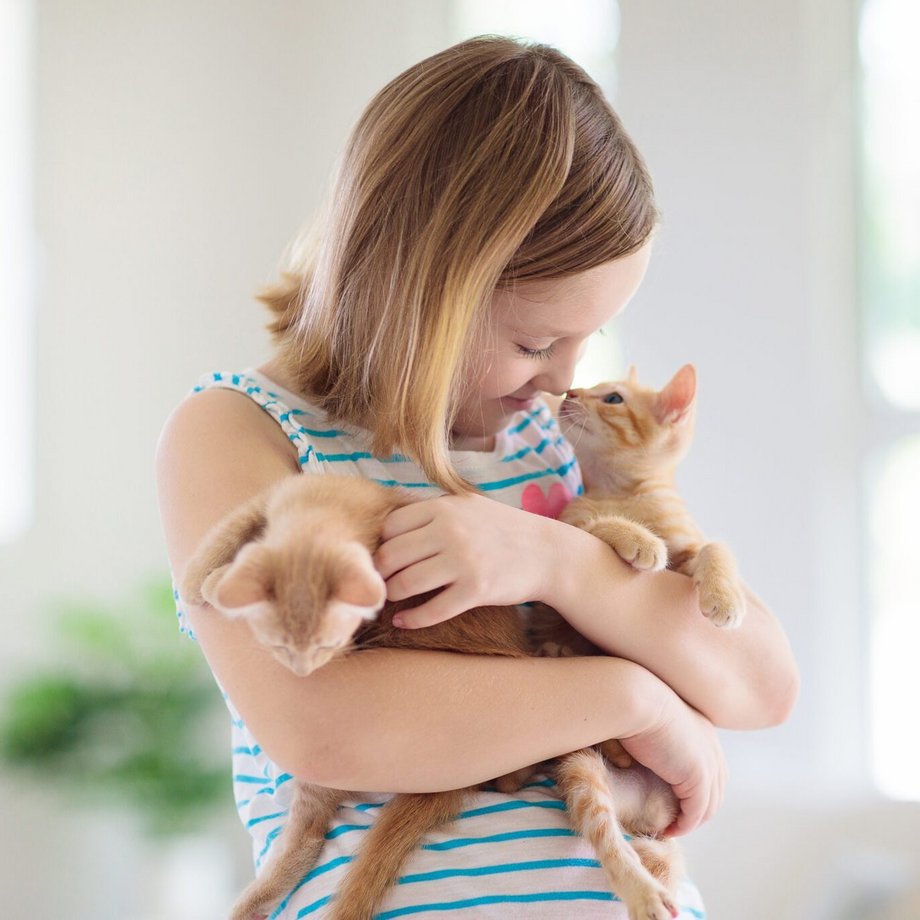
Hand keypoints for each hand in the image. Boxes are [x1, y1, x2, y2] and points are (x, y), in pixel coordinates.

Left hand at [372, 493, 554, 628]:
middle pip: (391, 555)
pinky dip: (411, 620)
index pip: (390, 526)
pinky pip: (431, 611)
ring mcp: (463, 561)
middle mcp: (450, 531)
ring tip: (390, 600)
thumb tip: (386, 527)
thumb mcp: (467, 505)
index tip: (383, 558)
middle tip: (379, 583)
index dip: (380, 544)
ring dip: (391, 596)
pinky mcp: (476, 590)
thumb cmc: (501, 529)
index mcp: (444, 507)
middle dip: (379, 573)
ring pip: (406, 584)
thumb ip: (432, 511)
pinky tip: (403, 622)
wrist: (546, 552)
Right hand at [618, 689, 725, 836]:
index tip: (677, 801)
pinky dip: (684, 824)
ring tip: (671, 828)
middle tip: (676, 821)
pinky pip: (696, 811)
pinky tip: (669, 829)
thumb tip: (628, 761)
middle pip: (716, 788)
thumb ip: (651, 738)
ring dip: (691, 820)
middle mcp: (711, 745)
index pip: (711, 767)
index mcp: (703, 728)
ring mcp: (708, 761)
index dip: (698, 787)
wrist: (634, 697)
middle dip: (699, 809)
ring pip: (709, 804)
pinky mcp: (698, 776)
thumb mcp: (647, 719)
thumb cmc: (628, 703)